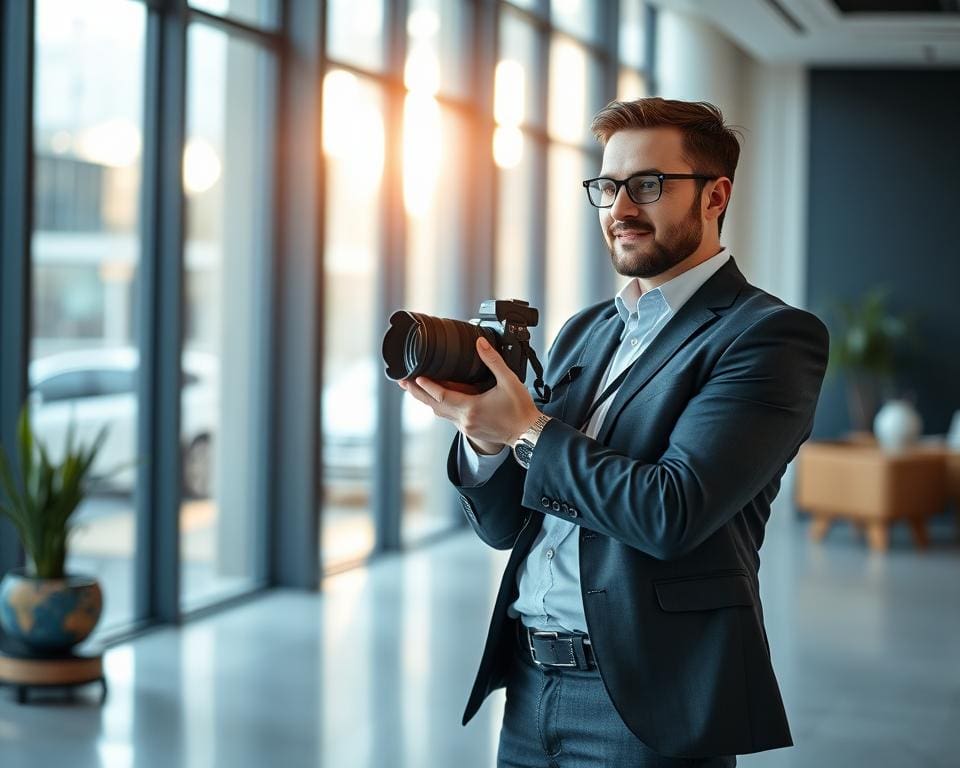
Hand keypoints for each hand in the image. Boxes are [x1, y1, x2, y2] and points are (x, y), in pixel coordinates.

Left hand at [397, 336, 541, 449]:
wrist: (528, 433)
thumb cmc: (520, 409)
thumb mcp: (509, 381)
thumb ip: (493, 361)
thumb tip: (480, 343)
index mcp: (471, 408)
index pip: (441, 395)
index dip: (426, 386)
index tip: (414, 377)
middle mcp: (464, 420)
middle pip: (433, 405)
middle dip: (417, 393)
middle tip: (402, 382)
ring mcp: (465, 427)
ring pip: (440, 412)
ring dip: (427, 400)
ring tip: (415, 388)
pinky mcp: (469, 430)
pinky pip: (449, 416)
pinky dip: (440, 406)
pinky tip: (438, 398)